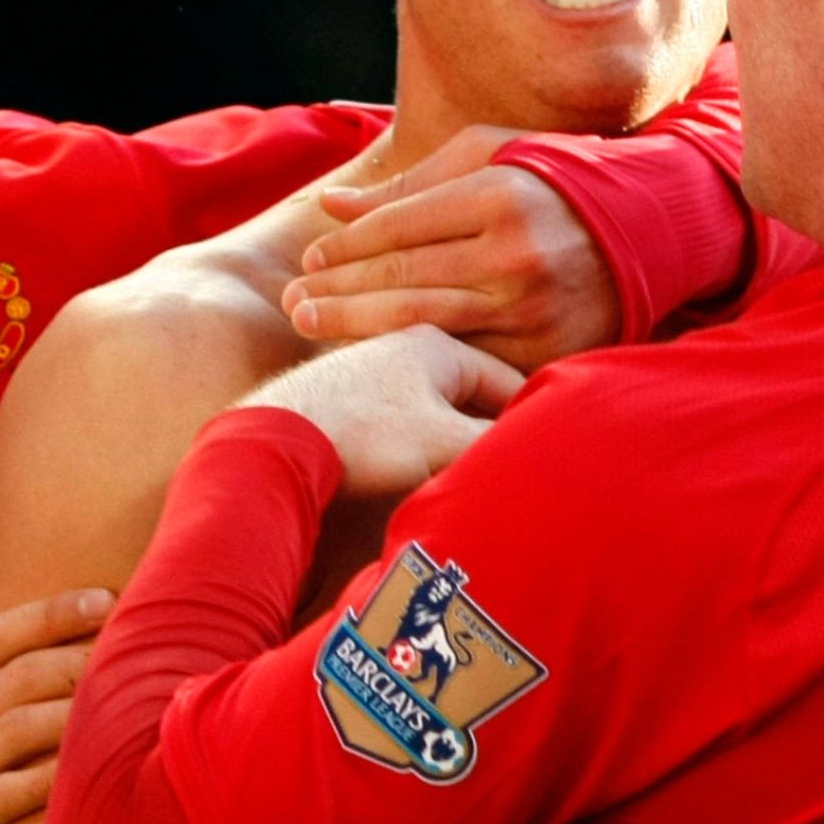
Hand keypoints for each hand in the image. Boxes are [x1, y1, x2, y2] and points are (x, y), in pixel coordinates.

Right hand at [0, 588, 109, 823]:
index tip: (104, 598)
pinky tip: (90, 766)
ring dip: (75, 712)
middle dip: (79, 660)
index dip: (51, 614)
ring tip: (124, 700)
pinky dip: (52, 778)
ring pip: (18, 730)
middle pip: (19, 678)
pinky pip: (11, 795)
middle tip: (133, 650)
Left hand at [242, 324, 526, 495]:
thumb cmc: (364, 435)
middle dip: (493, 433)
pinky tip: (422, 480)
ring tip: (470, 481)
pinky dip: (421, 448)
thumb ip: (499, 443)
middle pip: (472, 396)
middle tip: (514, 473)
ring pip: (436, 412)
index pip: (509, 379)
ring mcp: (371, 374)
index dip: (534, 418)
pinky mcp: (345, 403)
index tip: (551, 453)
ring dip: (455, 444)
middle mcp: (404, 346)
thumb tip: (544, 455)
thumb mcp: (446, 442)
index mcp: (438, 342)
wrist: (271, 444)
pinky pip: (403, 424)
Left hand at [283, 125, 619, 369]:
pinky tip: (380, 359)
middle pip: (404, 278)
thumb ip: (409, 184)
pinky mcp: (548, 353)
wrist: (653, 229)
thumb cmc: (556, 181)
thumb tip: (330, 207)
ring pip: (427, 325)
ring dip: (359, 328)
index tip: (312, 258)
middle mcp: (516, 255)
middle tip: (292, 302)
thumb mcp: (489, 155)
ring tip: (312, 327)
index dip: (347, 245)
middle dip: (338, 291)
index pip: (400, 225)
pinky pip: (470, 361)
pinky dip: (420, 361)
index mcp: (500, 195)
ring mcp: (534, 311)